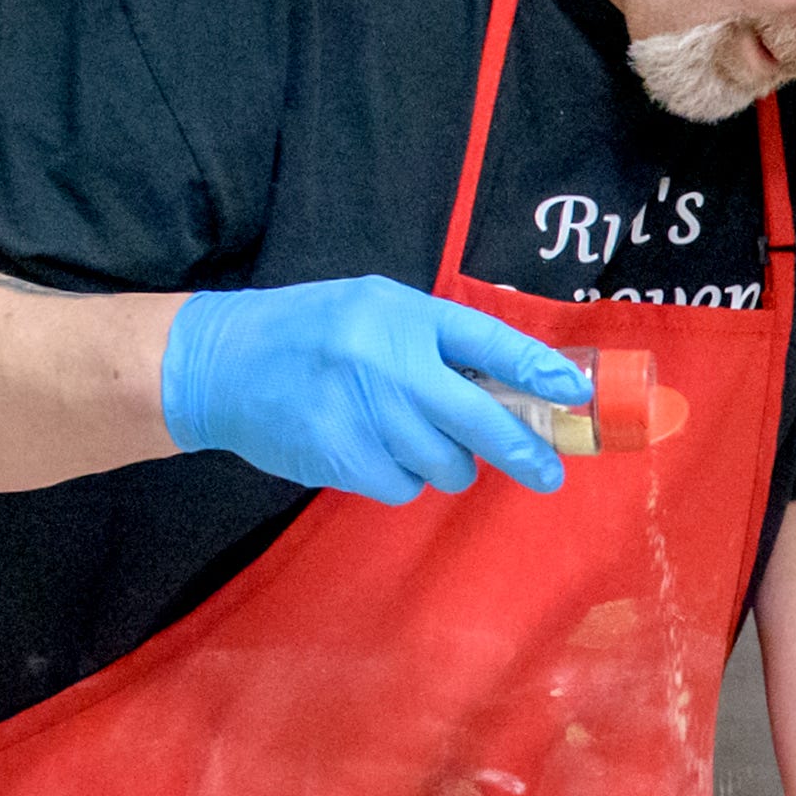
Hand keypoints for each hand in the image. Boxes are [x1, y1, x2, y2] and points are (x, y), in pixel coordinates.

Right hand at [160, 278, 587, 502]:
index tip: (575, 395)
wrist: (219, 363)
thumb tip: (521, 382)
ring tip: (411, 437)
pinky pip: (403, 486)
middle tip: (548, 471)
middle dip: (524, 451)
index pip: (488, 342)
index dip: (538, 371)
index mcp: (402, 315)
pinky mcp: (339, 455)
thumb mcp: (376, 309)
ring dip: (445, 463)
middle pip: (482, 421)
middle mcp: (387, 360)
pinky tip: (372, 450)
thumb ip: (440, 340)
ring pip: (445, 465)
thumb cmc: (314, 332)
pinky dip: (400, 478)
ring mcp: (363, 412)